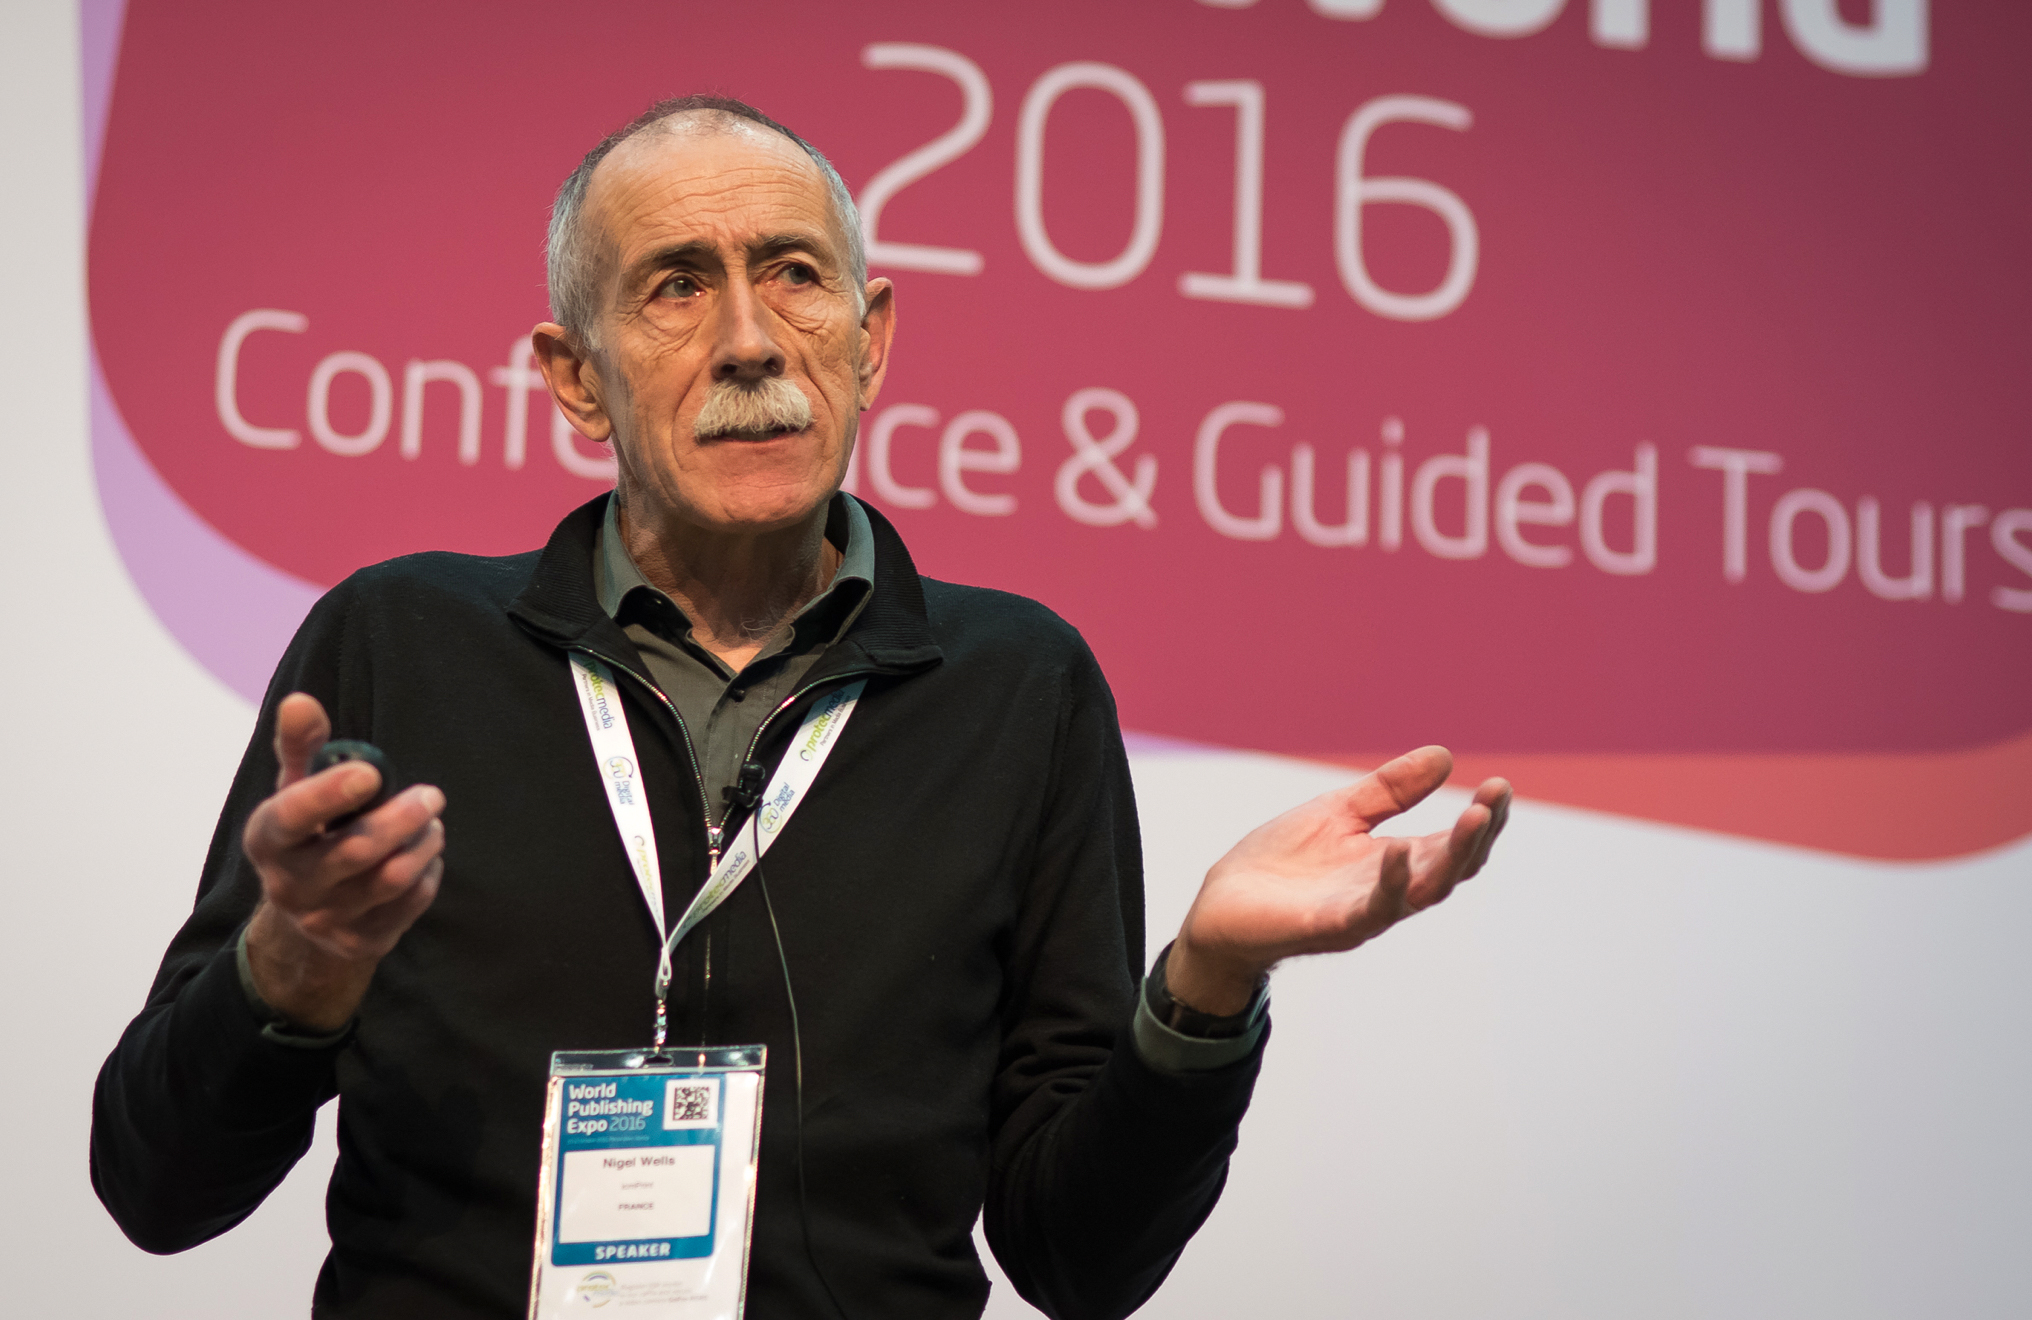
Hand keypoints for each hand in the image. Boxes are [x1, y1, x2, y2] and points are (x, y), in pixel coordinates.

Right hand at [241, 693, 445, 1030]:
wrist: (305, 915)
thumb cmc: (309, 833)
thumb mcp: (296, 789)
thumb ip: (303, 746)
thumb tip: (300, 702)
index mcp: (268, 839)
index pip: (292, 817)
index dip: (332, 794)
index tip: (372, 772)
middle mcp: (289, 885)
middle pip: (356, 852)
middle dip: (403, 818)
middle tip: (432, 796)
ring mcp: (324, 920)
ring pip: (391, 879)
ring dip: (423, 843)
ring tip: (431, 821)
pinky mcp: (360, 942)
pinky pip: (409, 904)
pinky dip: (428, 874)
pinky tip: (425, 856)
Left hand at [1165, 746, 1509, 1014]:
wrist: (1221, 907)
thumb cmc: (1281, 865)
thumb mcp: (1339, 813)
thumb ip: (1389, 791)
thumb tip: (1445, 756)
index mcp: (1394, 863)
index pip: (1452, 844)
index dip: (1481, 818)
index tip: (1500, 785)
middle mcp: (1388, 890)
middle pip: (1451, 868)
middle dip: (1478, 835)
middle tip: (1495, 798)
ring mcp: (1362, 911)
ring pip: (1424, 891)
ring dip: (1452, 856)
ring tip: (1474, 819)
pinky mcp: (1329, 927)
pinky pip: (1370, 910)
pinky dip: (1390, 884)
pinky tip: (1399, 851)